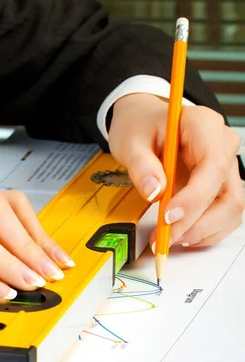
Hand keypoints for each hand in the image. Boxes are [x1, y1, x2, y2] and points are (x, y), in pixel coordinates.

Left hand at [108, 93, 243, 248]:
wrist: (144, 124)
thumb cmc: (141, 127)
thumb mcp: (130, 141)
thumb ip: (141, 165)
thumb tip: (153, 192)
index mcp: (204, 125)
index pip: (213, 166)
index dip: (194, 197)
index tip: (168, 216)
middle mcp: (223, 146)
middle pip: (225, 193)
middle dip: (194, 223)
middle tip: (162, 237)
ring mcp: (226, 168)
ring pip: (230, 209)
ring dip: (201, 231)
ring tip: (168, 238)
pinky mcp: (221, 186)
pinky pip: (225, 216)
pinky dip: (204, 232)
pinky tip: (180, 235)